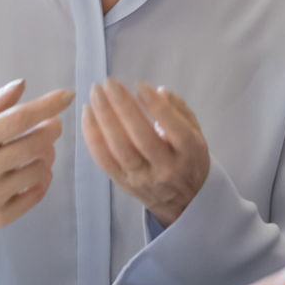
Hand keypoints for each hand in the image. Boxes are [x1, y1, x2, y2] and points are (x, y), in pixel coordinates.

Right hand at [0, 79, 74, 231]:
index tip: (67, 95)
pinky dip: (42, 179)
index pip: (17, 120)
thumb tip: (21, 85)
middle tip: (53, 124)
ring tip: (39, 148)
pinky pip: (36, 195)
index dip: (47, 106)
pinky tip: (34, 170)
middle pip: (35, 144)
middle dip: (52, 129)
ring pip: (39, 169)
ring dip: (47, 154)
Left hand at [82, 79, 209, 225]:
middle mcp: (166, 168)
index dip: (155, 106)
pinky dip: (92, 136)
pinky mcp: (123, 184)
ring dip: (103, 118)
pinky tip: (87, 114)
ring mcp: (142, 179)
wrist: (183, 202)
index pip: (173, 127)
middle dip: (123, 107)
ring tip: (95, 93)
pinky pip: (104, 160)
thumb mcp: (196, 132)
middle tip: (109, 83)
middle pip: (141, 137)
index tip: (139, 84)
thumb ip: (179, 109)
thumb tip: (159, 91)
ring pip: (119, 149)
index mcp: (189, 152)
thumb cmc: (188, 157)